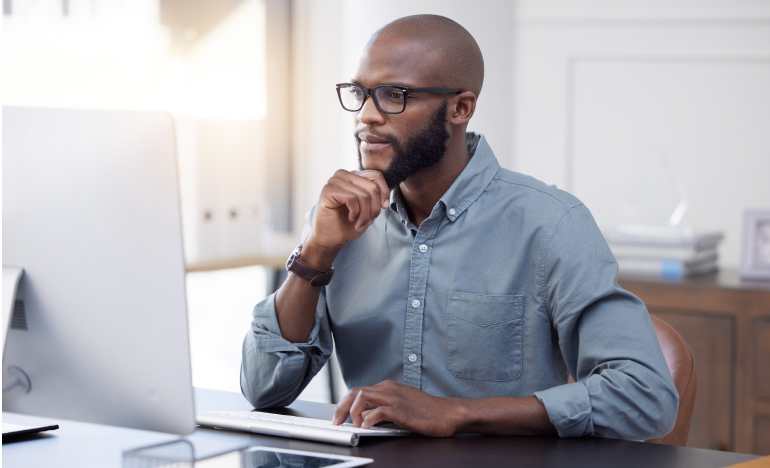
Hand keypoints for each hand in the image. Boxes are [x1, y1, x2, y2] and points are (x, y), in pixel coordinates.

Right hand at [304, 170, 389, 261]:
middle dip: (375, 207)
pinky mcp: (327, 191)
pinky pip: (351, 198)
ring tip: (360, 223)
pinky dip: (355, 212)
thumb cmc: (348, 223)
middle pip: (372, 186)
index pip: (376, 176)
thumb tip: (391, 187)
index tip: (384, 207)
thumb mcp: (368, 208)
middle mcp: (343, 175)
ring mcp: (334, 181)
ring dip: (365, 214)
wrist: (331, 238)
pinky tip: (351, 218)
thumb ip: (376, 195)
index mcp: (353, 176)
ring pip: (363, 194)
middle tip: (370, 220)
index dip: (384, 192)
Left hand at [331, 380, 459, 436]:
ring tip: (352, 425)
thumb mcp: (400, 408)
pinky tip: (365, 427)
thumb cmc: (427, 411)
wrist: (448, 413)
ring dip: (352, 411)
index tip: (339, 416)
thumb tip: (364, 417)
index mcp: (388, 387)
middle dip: (342, 406)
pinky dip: (368, 419)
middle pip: (356, 391)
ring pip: (363, 396)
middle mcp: (389, 389)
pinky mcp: (401, 410)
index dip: (345, 403)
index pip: (359, 390)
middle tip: (336, 421)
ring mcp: (395, 398)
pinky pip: (378, 412)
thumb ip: (382, 410)